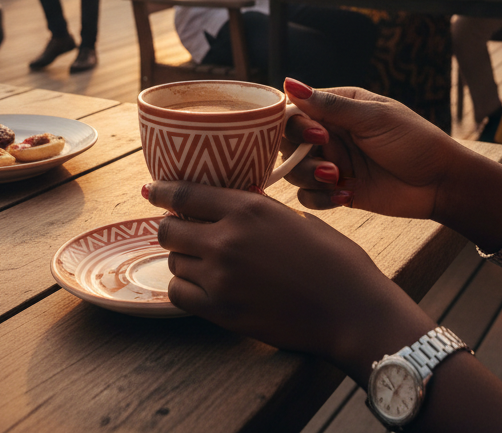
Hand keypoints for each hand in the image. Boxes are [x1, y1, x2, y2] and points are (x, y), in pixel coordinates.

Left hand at [145, 180, 430, 379]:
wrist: (351, 309)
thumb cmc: (334, 259)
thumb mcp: (294, 218)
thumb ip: (256, 212)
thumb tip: (228, 210)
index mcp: (248, 207)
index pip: (185, 194)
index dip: (161, 191)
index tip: (149, 190)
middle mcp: (227, 239)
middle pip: (169, 229)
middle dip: (170, 227)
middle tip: (182, 230)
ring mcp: (221, 277)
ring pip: (173, 261)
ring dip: (182, 258)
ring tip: (200, 259)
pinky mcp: (222, 311)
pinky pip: (179, 294)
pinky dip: (183, 287)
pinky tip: (199, 285)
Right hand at [279, 78, 468, 218]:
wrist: (440, 182)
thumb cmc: (413, 139)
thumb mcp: (373, 117)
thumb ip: (330, 106)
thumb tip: (289, 83)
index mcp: (337, 108)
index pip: (296, 110)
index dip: (295, 124)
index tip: (318, 134)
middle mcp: (330, 134)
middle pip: (288, 142)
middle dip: (300, 153)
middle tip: (329, 161)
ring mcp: (333, 162)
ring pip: (295, 170)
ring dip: (310, 176)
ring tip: (338, 178)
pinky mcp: (338, 190)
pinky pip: (310, 196)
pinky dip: (320, 197)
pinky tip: (347, 195)